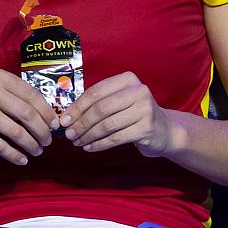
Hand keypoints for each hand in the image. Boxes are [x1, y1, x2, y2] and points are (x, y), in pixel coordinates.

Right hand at [0, 70, 59, 164]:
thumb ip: (19, 97)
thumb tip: (50, 117)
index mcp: (1, 78)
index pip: (32, 95)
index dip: (47, 112)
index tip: (55, 124)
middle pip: (27, 114)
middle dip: (42, 130)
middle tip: (48, 141)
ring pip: (15, 131)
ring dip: (30, 144)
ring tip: (37, 150)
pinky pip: (0, 145)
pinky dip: (14, 155)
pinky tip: (22, 160)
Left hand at [59, 71, 181, 156]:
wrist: (164, 130)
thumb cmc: (134, 114)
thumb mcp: (119, 101)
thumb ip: (98, 103)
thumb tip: (68, 116)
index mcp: (128, 79)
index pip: (96, 92)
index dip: (77, 107)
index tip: (64, 120)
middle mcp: (138, 91)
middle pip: (101, 108)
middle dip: (81, 123)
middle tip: (69, 135)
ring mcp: (144, 109)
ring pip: (107, 125)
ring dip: (88, 136)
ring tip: (78, 143)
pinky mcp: (147, 128)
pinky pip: (116, 138)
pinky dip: (99, 145)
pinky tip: (89, 148)